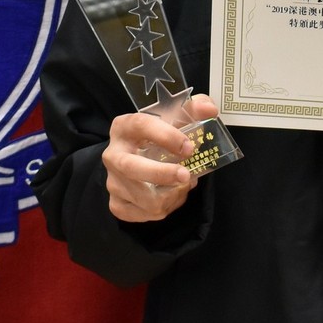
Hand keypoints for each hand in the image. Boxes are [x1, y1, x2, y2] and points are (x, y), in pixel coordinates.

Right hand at [103, 95, 211, 222]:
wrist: (138, 158)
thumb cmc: (159, 137)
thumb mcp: (175, 118)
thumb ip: (194, 109)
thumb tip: (209, 110)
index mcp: (124, 127)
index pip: (140, 125)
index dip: (166, 136)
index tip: (189, 147)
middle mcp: (113, 154)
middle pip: (131, 167)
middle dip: (162, 174)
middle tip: (186, 175)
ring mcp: (112, 182)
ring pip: (145, 198)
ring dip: (172, 194)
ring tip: (184, 184)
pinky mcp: (117, 204)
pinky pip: (145, 213)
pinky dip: (166, 208)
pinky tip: (171, 196)